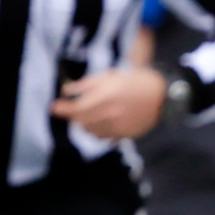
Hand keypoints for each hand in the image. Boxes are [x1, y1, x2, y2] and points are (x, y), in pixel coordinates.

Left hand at [54, 65, 168, 141]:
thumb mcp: (108, 76)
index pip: (76, 108)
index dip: (63, 109)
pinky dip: (97, 131)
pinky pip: (104, 138)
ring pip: (91, 131)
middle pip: (81, 121)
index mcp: (106, 96)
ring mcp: (119, 126)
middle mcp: (111, 114)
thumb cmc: (132, 81)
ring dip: (84, 124)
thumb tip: (66, 91)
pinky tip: (100, 122)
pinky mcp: (126, 135)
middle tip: (71, 109)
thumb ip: (85, 85)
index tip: (53, 107)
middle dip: (73, 116)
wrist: (161, 95)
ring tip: (87, 115)